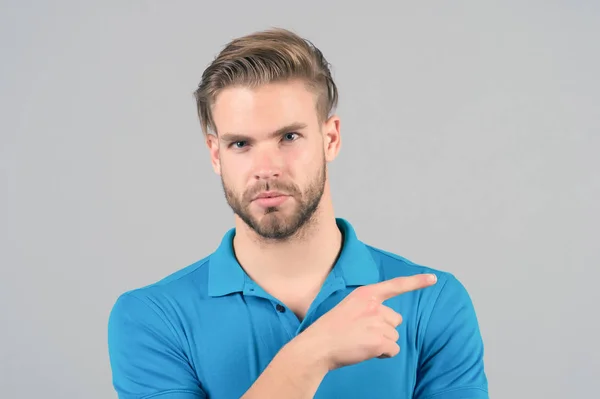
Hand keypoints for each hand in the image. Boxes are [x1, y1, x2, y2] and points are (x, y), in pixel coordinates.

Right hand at [298, 273, 436, 370]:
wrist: (318, 346)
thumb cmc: (331, 329)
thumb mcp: (348, 307)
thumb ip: (367, 308)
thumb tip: (386, 321)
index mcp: (365, 294)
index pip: (396, 285)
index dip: (416, 282)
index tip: (433, 278)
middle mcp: (374, 306)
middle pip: (395, 320)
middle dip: (384, 328)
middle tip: (361, 333)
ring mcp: (378, 323)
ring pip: (394, 336)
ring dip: (382, 342)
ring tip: (360, 342)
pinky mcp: (380, 341)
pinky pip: (393, 350)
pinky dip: (383, 354)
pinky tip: (366, 351)